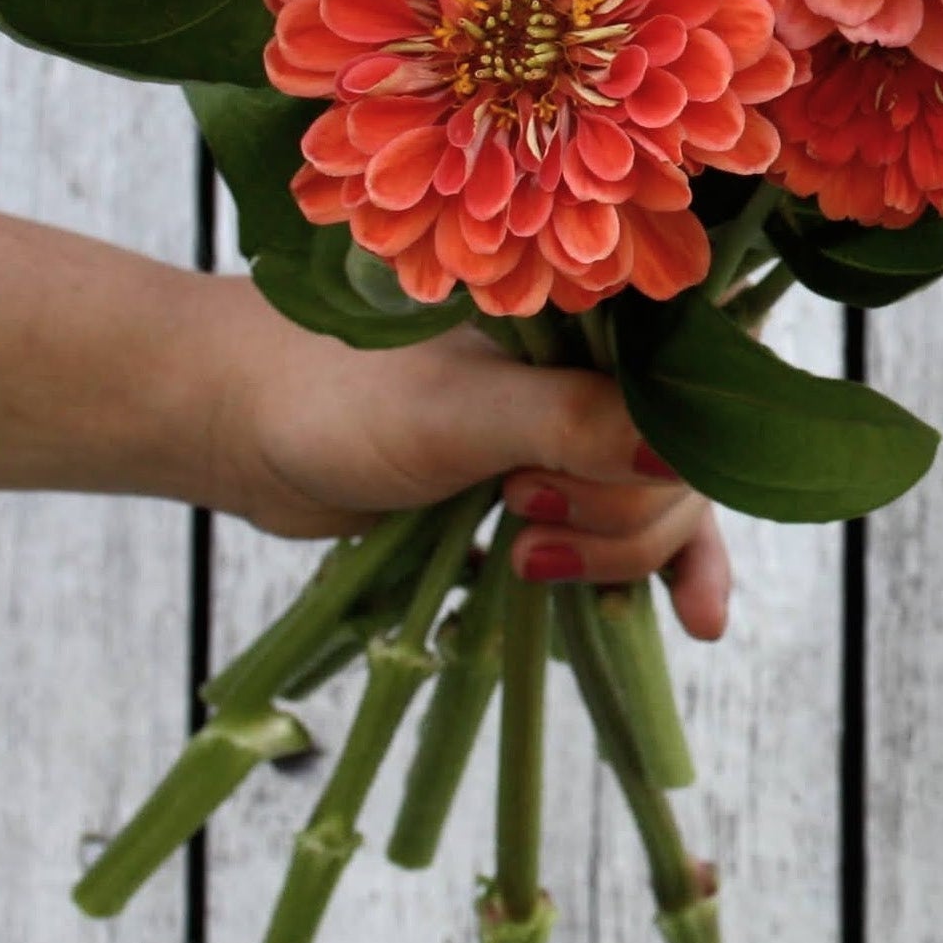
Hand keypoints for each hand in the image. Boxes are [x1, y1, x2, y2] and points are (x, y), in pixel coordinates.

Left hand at [213, 305, 730, 641]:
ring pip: (656, 508)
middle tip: (519, 513)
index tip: (612, 494)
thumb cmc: (340, 394)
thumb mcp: (463, 413)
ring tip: (522, 558)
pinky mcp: (546, 485)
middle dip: (618, 518)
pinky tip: (692, 624)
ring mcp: (574, 430)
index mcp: (597, 318)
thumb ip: (573, 424)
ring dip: (614, 557)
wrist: (244, 421)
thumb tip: (677, 457)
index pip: (699, 389)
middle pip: (680, 466)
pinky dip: (653, 578)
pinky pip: (625, 535)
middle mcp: (601, 367)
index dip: (681, 455)